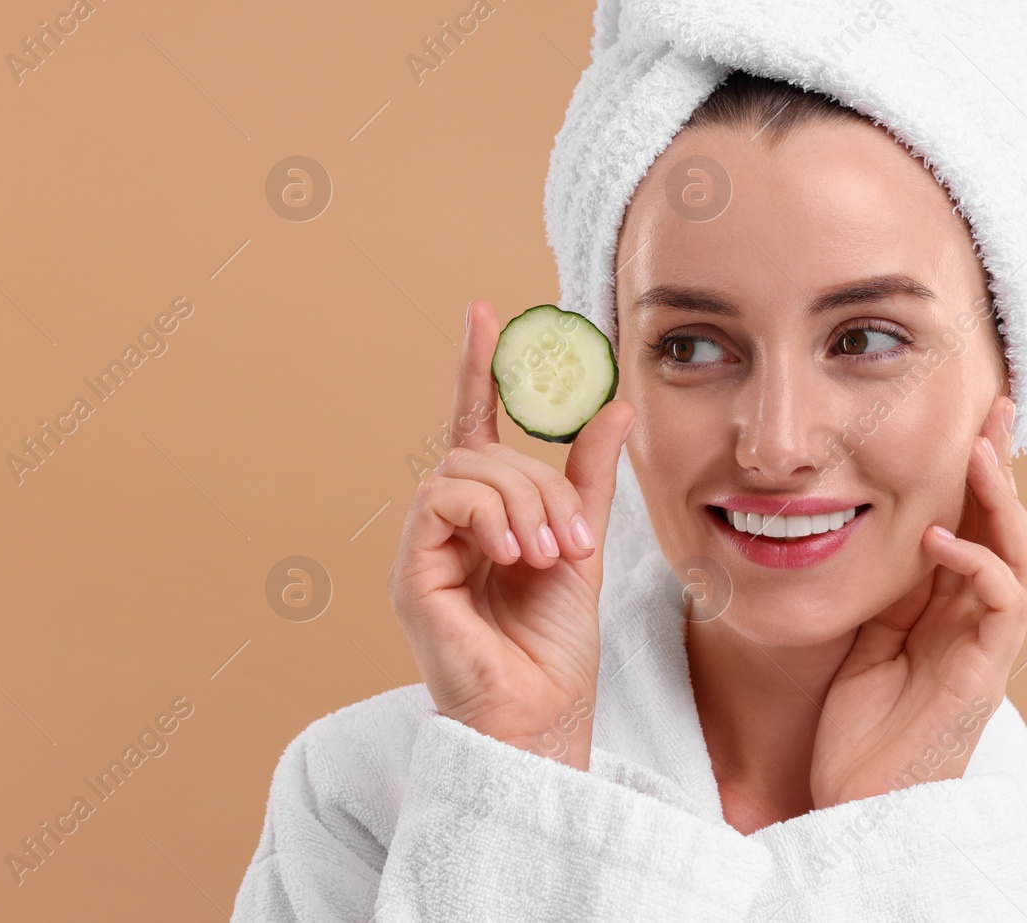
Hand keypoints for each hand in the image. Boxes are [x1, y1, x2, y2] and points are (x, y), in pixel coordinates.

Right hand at [388, 299, 634, 769]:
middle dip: (537, 481)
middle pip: (480, 452)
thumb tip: (615, 404)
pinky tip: (515, 552)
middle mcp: (446, 526)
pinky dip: (487, 513)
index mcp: (484, 516)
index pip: (472, 425)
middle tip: (572, 538)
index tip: (482, 311)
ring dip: (521, 501)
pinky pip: (440, 498)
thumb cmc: (556, 646)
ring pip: (463, 469)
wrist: (544, 715)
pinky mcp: (411, 571)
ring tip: (550, 554)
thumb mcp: (583, 543)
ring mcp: (424, 548)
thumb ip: (588, 476)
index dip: (475, 369)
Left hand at [808, 394, 1026, 808]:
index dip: (973, 476)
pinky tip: (941, 541)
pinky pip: (1001, 606)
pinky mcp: (983, 673)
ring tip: (979, 454)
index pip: (971, 527)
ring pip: (1019, 558)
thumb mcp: (864, 637)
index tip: (967, 419)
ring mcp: (985, 647)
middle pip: (1006, 530)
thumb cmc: (860, 729)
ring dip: (1003, 504)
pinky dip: (979, 565)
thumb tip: (880, 528)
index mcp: (946, 610)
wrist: (859, 803)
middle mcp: (976, 622)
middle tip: (992, 410)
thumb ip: (886, 589)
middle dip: (1002, 469)